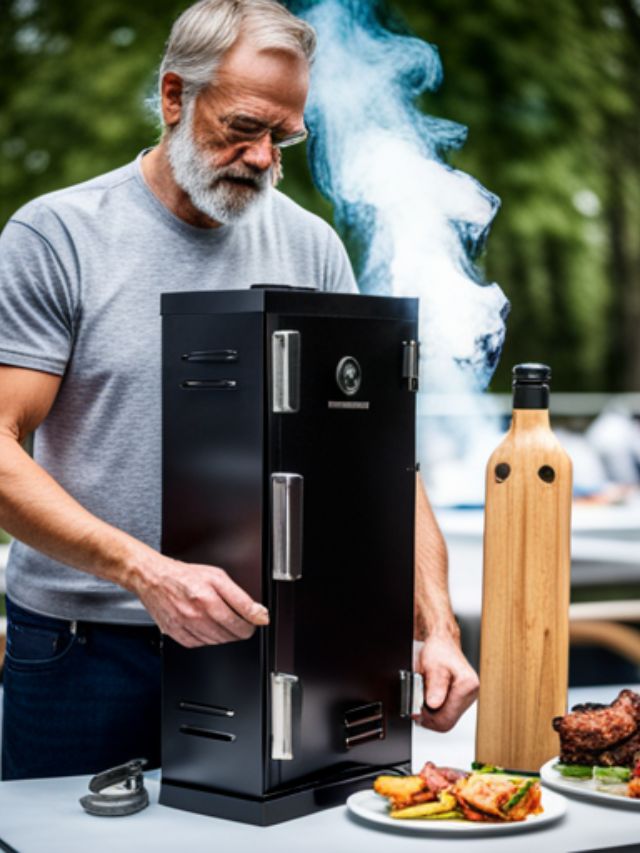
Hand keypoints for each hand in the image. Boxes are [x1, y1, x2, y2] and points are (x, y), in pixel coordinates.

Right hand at [134, 555, 268, 647]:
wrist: (154, 578)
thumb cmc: (185, 575)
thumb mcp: (218, 577)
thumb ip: (241, 597)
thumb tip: (259, 614)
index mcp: (209, 598)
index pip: (240, 622)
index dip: (252, 624)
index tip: (255, 622)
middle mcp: (196, 614)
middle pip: (229, 634)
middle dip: (239, 630)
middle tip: (240, 621)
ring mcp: (184, 625)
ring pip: (215, 642)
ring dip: (224, 635)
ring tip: (222, 621)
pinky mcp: (174, 633)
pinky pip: (198, 644)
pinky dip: (207, 639)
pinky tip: (206, 626)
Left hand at [412, 633, 478, 731]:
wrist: (441, 643)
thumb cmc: (438, 650)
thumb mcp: (432, 666)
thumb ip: (434, 686)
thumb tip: (434, 705)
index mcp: (468, 685)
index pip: (446, 718)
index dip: (427, 718)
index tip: (415, 711)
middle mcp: (472, 693)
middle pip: (447, 721)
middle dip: (429, 717)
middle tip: (416, 705)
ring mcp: (468, 697)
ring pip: (447, 719)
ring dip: (432, 713)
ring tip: (423, 697)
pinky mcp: (463, 698)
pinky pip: (448, 712)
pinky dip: (436, 709)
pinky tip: (429, 698)